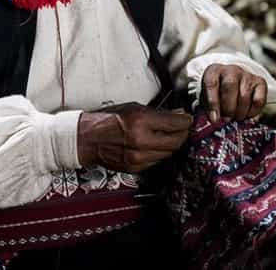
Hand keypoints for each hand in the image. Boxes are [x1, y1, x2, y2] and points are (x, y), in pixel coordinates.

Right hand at [77, 103, 192, 172]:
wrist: (87, 139)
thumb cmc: (107, 119)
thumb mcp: (133, 108)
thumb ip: (157, 113)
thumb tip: (178, 114)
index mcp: (140, 122)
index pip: (174, 124)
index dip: (185, 121)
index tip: (188, 118)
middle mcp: (141, 141)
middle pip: (176, 141)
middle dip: (183, 134)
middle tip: (184, 127)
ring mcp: (139, 158)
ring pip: (168, 153)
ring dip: (173, 144)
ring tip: (172, 135)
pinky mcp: (136, 168)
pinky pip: (157, 161)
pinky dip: (161, 152)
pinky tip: (158, 144)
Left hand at [201, 64, 266, 122]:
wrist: (233, 84)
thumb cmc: (218, 94)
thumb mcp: (208, 98)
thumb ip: (210, 108)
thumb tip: (215, 121)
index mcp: (214, 71)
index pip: (212, 83)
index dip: (213, 103)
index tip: (215, 119)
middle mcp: (231, 70)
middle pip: (230, 85)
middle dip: (228, 107)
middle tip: (227, 120)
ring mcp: (247, 75)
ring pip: (244, 95)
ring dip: (240, 112)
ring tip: (235, 118)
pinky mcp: (260, 82)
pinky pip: (259, 101)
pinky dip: (253, 112)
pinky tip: (246, 115)